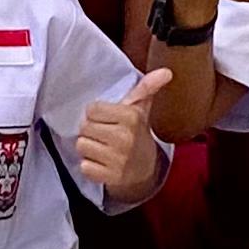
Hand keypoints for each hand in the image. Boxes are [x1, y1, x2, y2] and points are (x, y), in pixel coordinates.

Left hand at [76, 67, 173, 198]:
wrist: (146, 169)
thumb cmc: (136, 133)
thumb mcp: (140, 109)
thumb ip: (147, 87)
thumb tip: (166, 71)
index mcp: (131, 117)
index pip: (91, 109)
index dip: (96, 114)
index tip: (107, 119)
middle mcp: (125, 138)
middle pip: (84, 127)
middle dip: (91, 131)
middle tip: (104, 135)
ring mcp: (118, 159)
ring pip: (81, 146)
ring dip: (89, 148)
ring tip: (103, 148)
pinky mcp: (111, 177)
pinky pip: (84, 167)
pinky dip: (90, 166)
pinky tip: (102, 163)